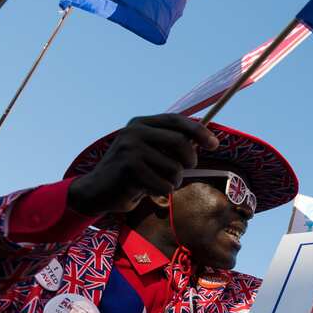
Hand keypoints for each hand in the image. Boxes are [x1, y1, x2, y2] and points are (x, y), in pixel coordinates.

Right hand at [67, 114, 218, 215]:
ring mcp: (130, 149)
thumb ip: (171, 144)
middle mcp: (134, 132)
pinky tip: (145, 189)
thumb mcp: (149, 152)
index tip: (215, 144)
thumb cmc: (132, 173)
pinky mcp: (129, 169)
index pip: (176, 120)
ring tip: (157, 182)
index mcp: (140, 123)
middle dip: (190, 160)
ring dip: (173, 181)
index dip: (199, 131)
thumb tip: (207, 139)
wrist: (98, 191)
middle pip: (181, 143)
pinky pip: (164, 184)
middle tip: (186, 170)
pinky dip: (161, 191)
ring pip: (174, 168)